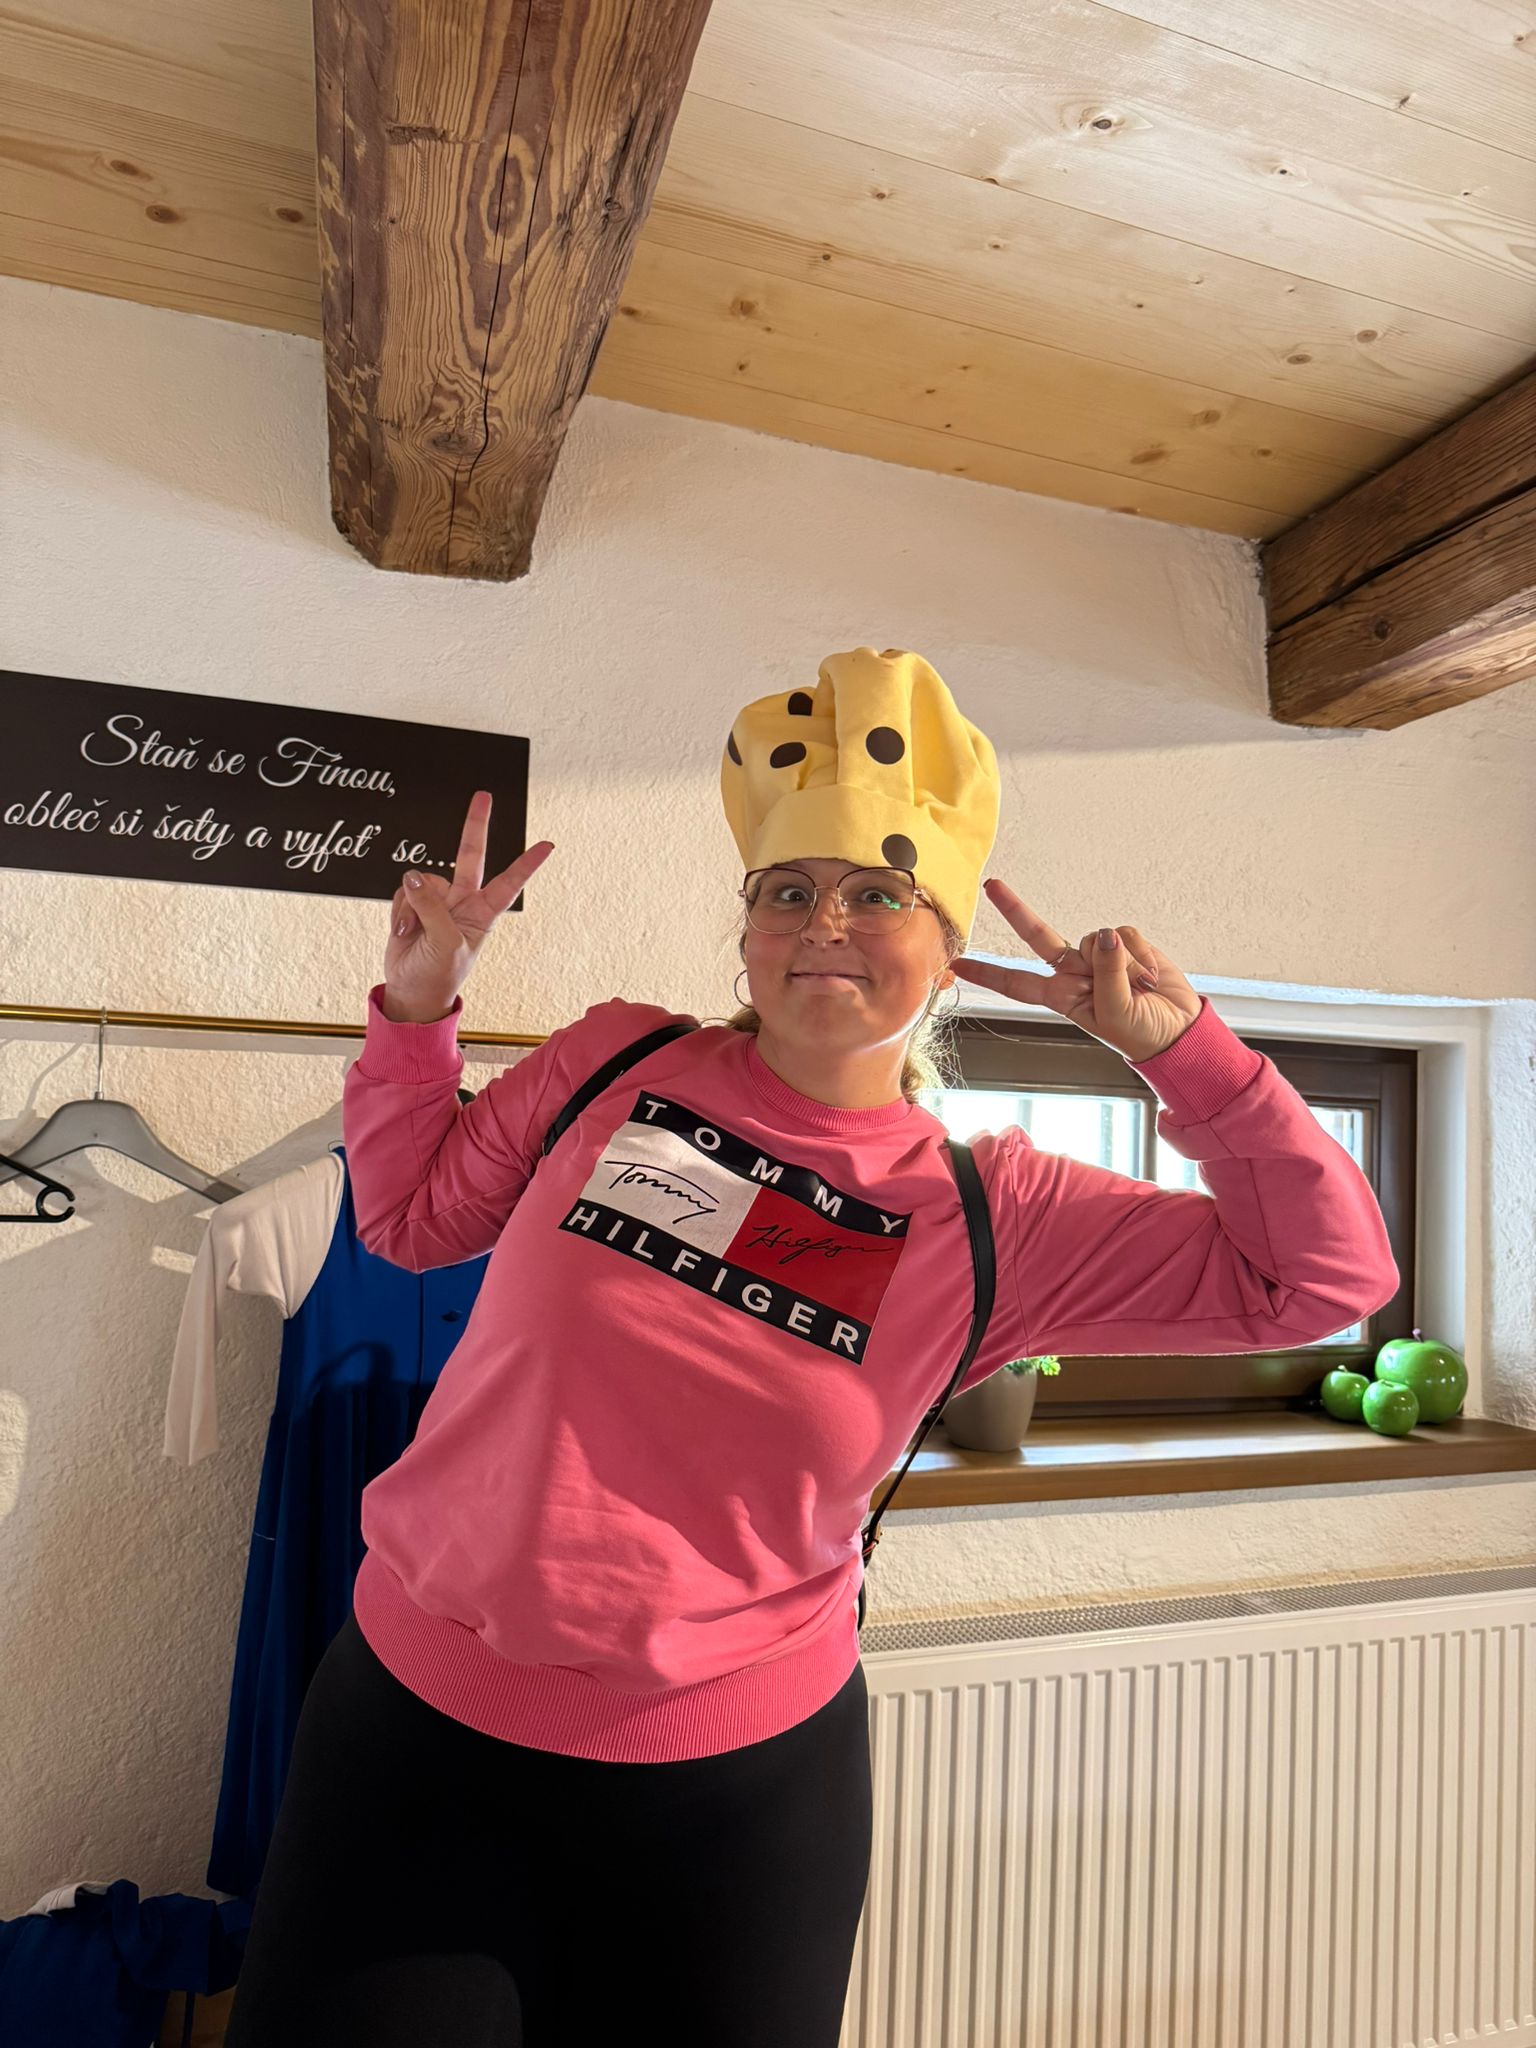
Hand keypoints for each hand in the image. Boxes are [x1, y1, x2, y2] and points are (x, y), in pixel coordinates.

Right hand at [382, 790, 553, 1020]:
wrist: (411, 991)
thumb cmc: (439, 974)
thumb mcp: (445, 943)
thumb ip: (431, 907)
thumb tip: (413, 876)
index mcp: (482, 913)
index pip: (509, 883)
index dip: (526, 864)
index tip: (548, 846)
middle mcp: (462, 901)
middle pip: (469, 856)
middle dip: (475, 826)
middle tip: (483, 797)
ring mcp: (437, 901)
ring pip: (422, 880)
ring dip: (413, 905)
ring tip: (414, 932)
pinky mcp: (412, 904)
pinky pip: (402, 891)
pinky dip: (399, 910)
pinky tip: (404, 930)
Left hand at [952, 878, 1201, 1061]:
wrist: (1177, 1029)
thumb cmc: (1140, 1033)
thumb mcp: (1116, 1015)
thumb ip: (1107, 975)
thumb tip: (1107, 937)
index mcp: (1061, 996)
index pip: (1016, 983)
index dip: (988, 972)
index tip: (957, 964)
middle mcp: (1074, 972)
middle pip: (1038, 936)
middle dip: (1015, 910)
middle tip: (991, 885)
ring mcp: (1099, 955)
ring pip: (1098, 937)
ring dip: (1125, 963)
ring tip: (1140, 988)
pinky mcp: (1125, 943)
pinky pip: (1125, 934)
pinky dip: (1140, 955)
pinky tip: (1150, 975)